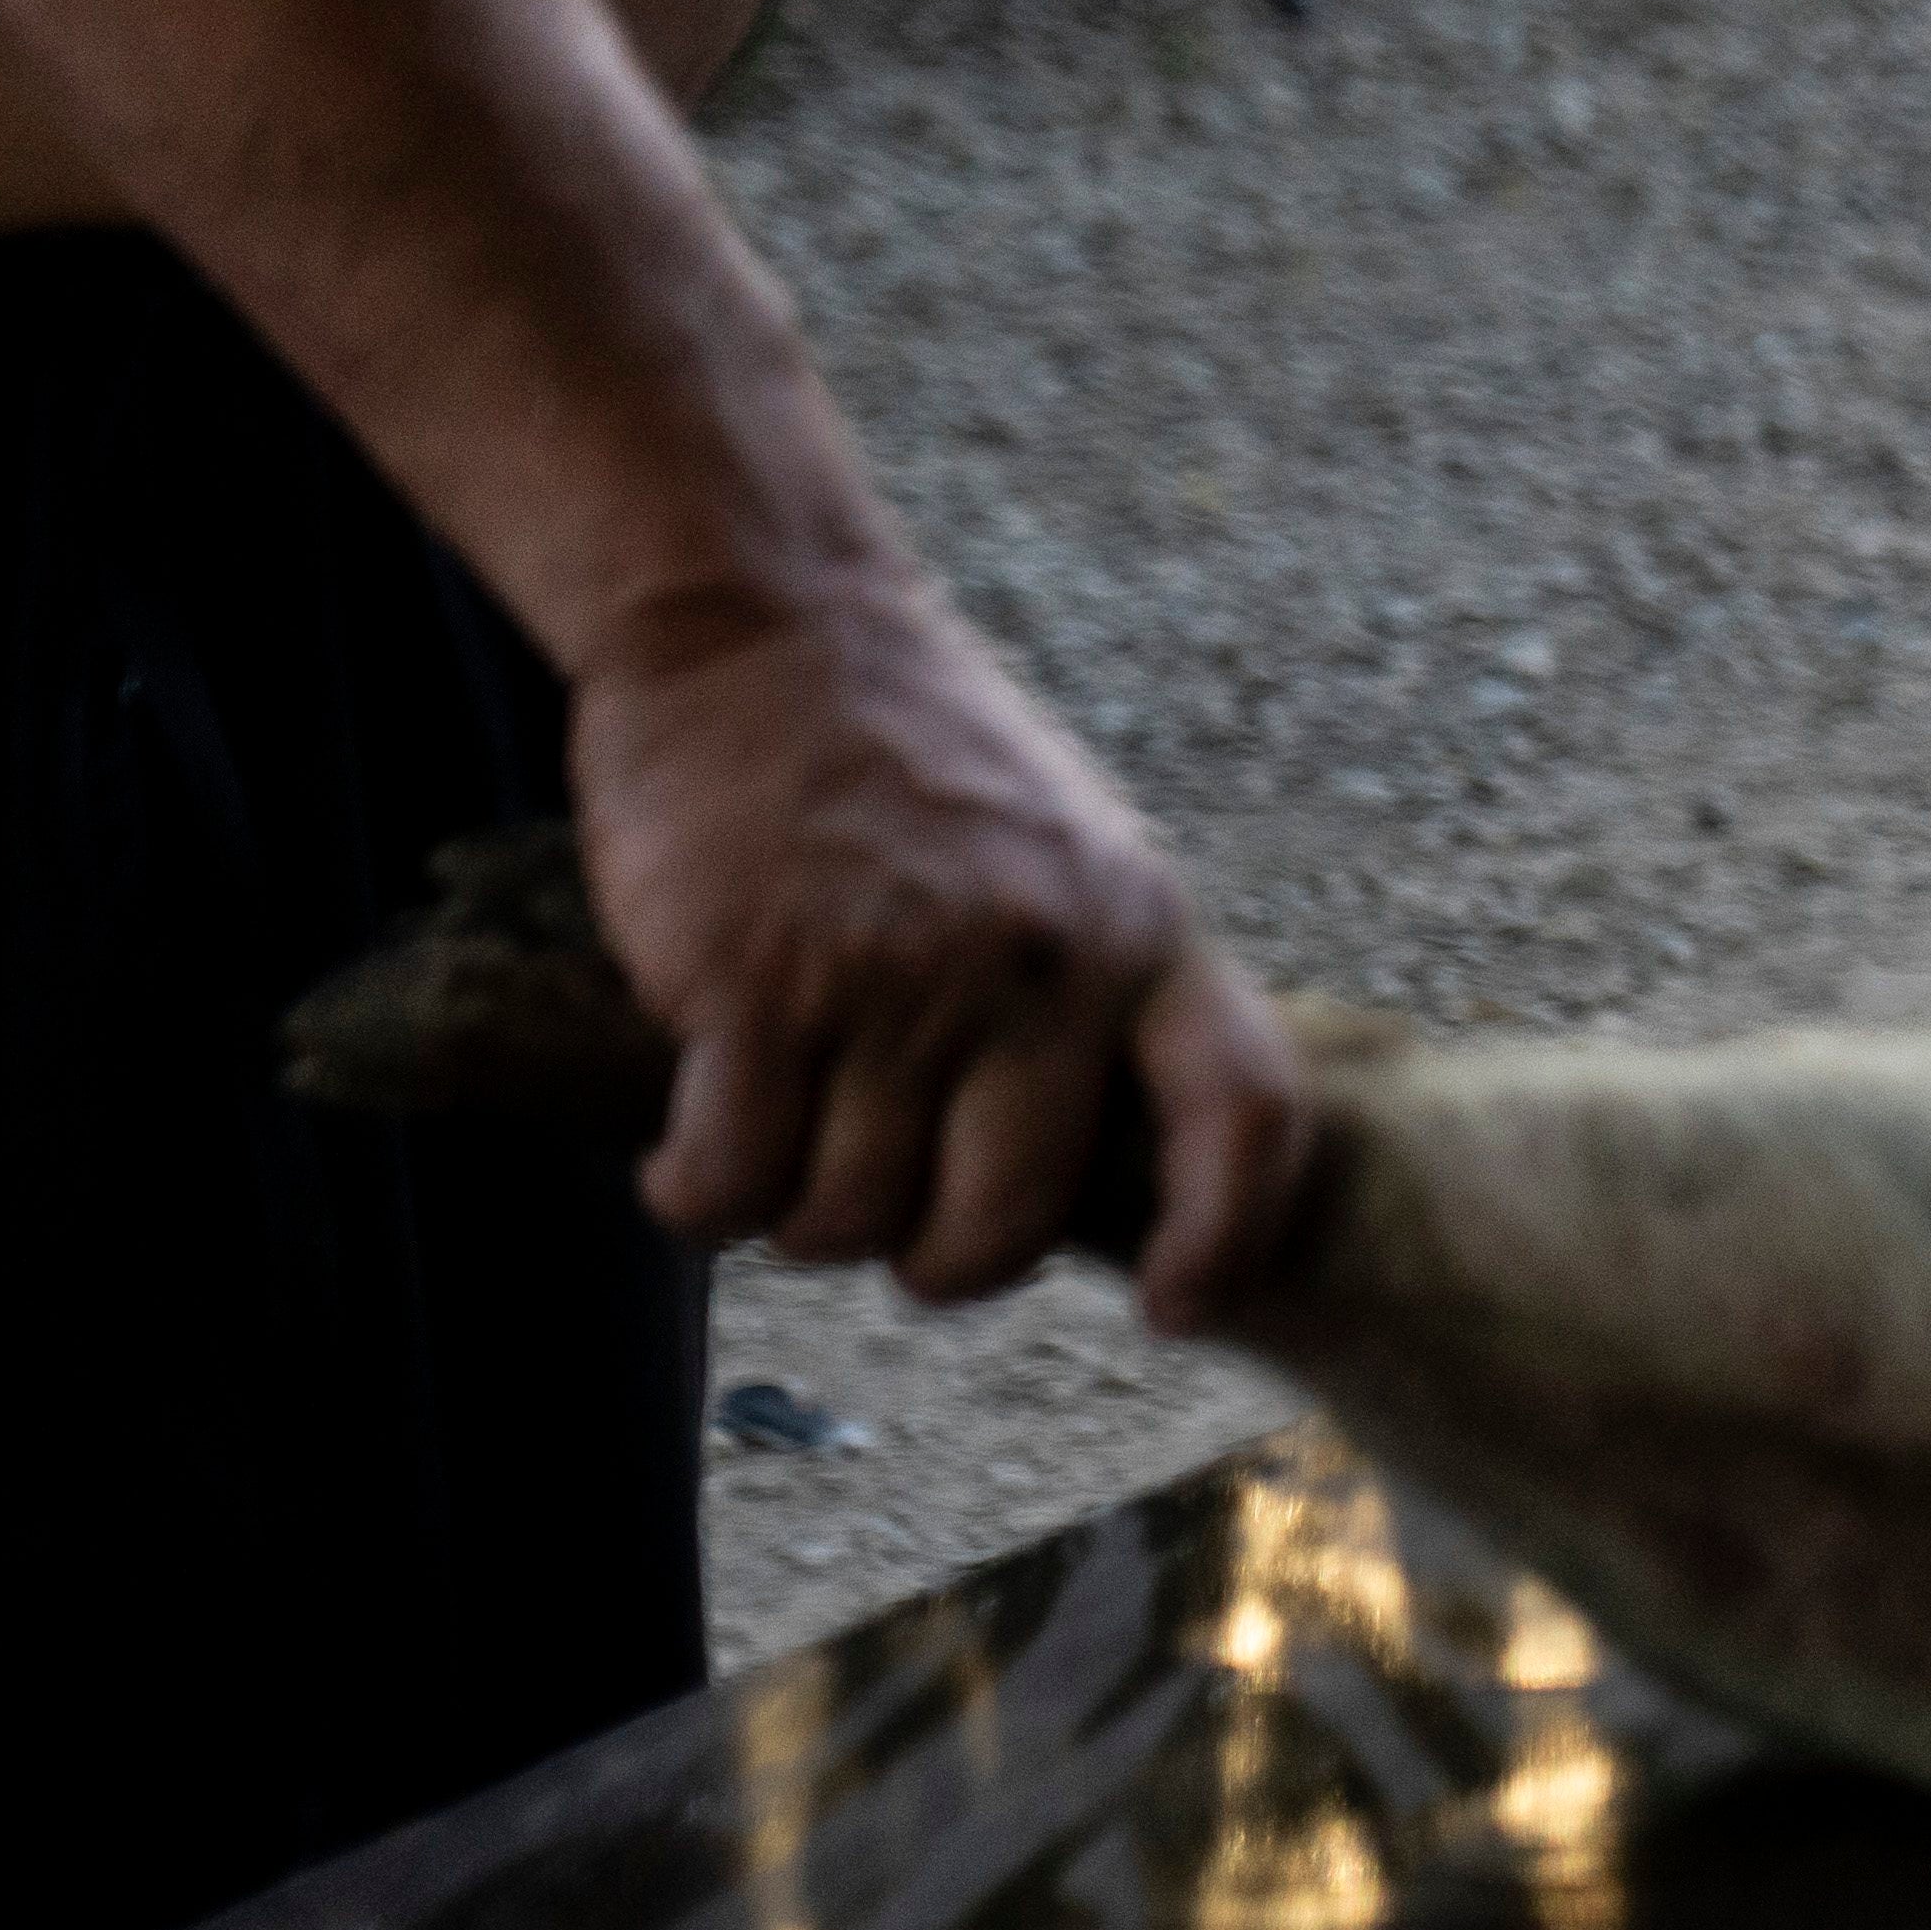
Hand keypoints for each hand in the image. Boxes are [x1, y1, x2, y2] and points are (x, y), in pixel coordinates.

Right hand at [561, 575, 1307, 1326]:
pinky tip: (686, 1164)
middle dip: (934, 1264)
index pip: (1244, 1113)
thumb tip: (1096, 1179)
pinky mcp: (754, 981)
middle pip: (1000, 1223)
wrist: (762, 620)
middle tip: (885, 1234)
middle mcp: (1038, 963)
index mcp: (1142, 930)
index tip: (1170, 1308)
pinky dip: (698, 1199)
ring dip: (796, 1219)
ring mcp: (896, 975)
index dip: (1220, 1234)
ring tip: (772, 1149)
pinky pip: (733, 1177)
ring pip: (850, 1215)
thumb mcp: (1068, 851)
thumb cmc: (909, 759)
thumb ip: (1093, 992)